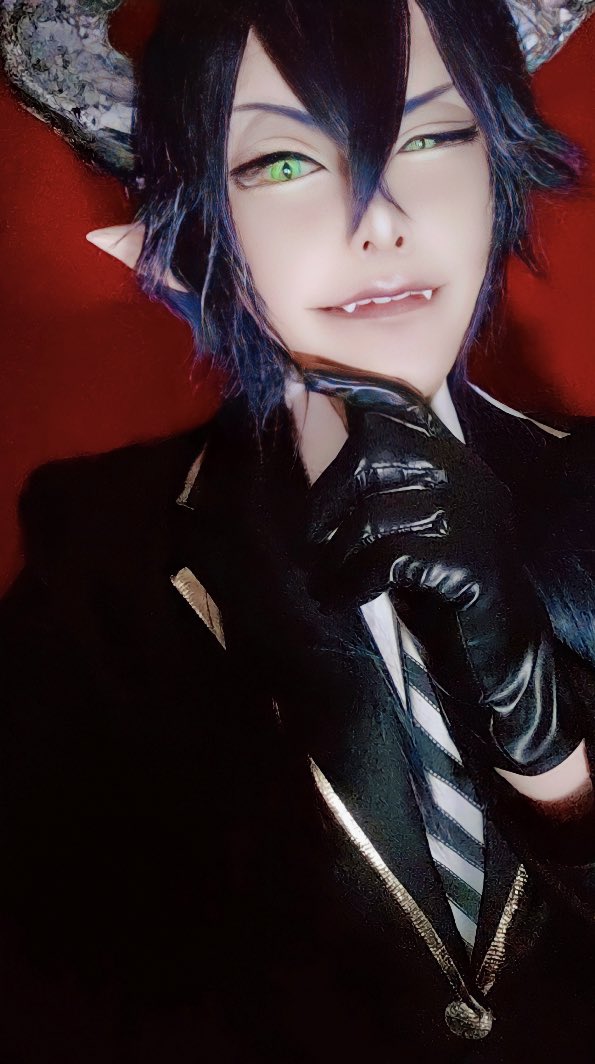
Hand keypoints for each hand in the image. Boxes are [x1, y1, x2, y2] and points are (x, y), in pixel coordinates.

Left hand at [303, 368, 582, 774]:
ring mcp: (470, 519)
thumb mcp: (410, 528)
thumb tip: (312, 436)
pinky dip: (351, 582)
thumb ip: (377, 489)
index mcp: (450, 461)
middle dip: (327, 497)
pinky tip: (340, 600)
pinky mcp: (467, 563)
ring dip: (334, 556)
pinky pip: (389, 559)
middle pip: (376, 454)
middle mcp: (464, 478)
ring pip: (375, 514)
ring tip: (323, 583)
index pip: (402, 406)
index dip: (357, 388)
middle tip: (311, 544)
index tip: (313, 377)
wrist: (497, 651)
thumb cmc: (440, 587)